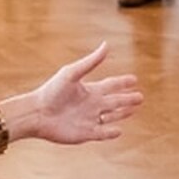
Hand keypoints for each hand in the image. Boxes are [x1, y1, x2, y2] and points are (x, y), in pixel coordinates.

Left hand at [27, 44, 143, 144]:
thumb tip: (106, 44)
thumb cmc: (52, 91)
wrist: (37, 113)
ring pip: (111, 117)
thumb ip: (91, 62)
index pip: (110, 85)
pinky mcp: (85, 134)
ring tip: (134, 109)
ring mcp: (89, 119)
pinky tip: (119, 130)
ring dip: (123, 113)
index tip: (134, 79)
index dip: (122, 82)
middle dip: (127, 99)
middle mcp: (91, 105)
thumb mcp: (72, 73)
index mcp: (89, 90)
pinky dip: (111, 132)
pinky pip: (102, 133)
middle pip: (114, 101)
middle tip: (140, 96)